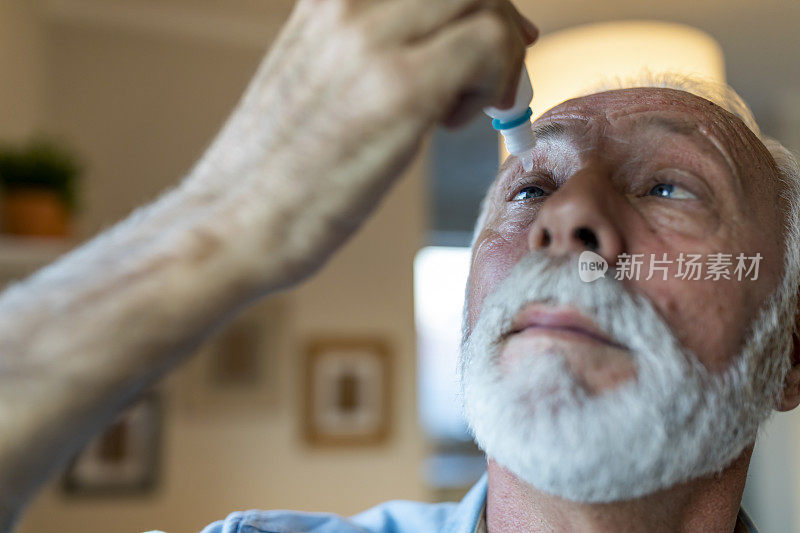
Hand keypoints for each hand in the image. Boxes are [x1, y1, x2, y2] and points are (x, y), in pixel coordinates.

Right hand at [191, 0, 537, 288]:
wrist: (230, 226)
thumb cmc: (276, 172)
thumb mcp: (314, 80)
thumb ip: (368, 49)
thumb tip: (440, 44)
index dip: (473, 2)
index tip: (489, 39)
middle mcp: (348, 3)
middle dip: (497, 18)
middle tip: (491, 76)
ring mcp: (372, 40)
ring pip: (485, 0)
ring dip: (498, 52)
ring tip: (463, 109)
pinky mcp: (399, 88)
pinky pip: (488, 44)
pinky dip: (495, 84)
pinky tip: (453, 126)